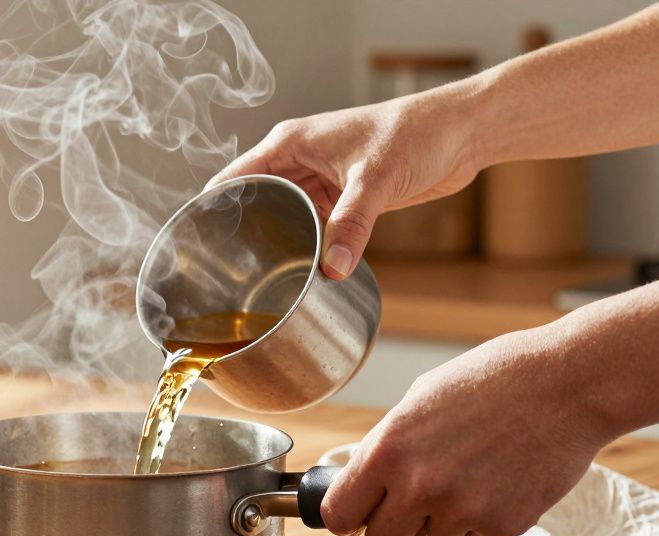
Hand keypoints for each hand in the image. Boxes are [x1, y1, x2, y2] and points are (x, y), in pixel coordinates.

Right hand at [207, 88, 482, 279]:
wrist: (461, 133)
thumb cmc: (415, 134)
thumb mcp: (376, 180)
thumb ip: (352, 225)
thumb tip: (332, 270)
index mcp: (288, 145)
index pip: (233, 179)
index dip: (212, 209)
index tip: (197, 243)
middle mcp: (297, 162)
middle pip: (253, 203)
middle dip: (242, 235)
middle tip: (228, 275)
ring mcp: (319, 181)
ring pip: (283, 218)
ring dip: (277, 243)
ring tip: (258, 280)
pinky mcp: (341, 199)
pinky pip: (313, 228)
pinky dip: (306, 246)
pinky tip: (301, 271)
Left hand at [320, 326, 614, 535]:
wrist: (567, 383)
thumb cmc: (492, 380)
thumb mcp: (419, 402)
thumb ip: (388, 448)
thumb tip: (364, 482)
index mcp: (386, 450)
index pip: (338, 514)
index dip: (347, 517)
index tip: (357, 515)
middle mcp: (418, 485)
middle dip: (392, 527)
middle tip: (412, 503)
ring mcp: (462, 509)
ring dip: (441, 519)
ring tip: (470, 473)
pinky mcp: (503, 525)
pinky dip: (481, 519)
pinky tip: (500, 479)